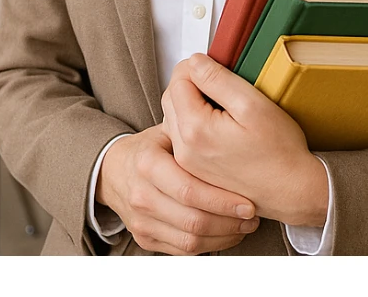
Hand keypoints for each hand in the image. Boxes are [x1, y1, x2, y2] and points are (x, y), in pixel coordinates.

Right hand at [96, 123, 259, 254]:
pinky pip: (183, 251)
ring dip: (224, 236)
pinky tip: (228, 232)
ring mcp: (141, 221)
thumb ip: (192, 129)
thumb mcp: (167, 130)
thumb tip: (230, 117)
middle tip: (253, 215)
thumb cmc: (152, 147)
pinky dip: (210, 245)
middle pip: (192, 220)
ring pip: (190, 240)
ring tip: (246, 224)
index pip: (189, 190)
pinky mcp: (145, 239)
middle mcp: (142, 196)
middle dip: (228, 221)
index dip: (222, 200)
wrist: (114, 171)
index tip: (249, 202)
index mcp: (148, 164)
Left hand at [161, 53, 328, 227]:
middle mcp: (184, 150)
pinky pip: (181, 136)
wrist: (291, 190)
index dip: (196, 66)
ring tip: (220, 101)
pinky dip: (193, 121)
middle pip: (171, 98)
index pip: (178, 81)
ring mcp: (188, 164)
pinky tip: (217, 121)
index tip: (216, 64)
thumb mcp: (251, 104)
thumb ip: (217, 79)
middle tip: (219, 79)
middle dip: (190, 81)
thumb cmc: (279, 151)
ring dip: (190, 101)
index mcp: (195, 130)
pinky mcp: (195, 172)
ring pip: (174, 116)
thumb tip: (195, 62)